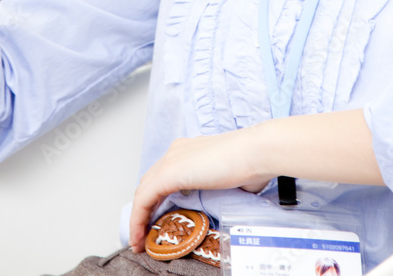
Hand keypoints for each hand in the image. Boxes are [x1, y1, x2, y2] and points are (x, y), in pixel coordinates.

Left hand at [129, 129, 269, 252]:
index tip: (157, 221)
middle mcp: (177, 152)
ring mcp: (171, 160)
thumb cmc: (251, 164)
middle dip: (144, 209)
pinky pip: (144, 199)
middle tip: (145, 234)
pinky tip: (139, 235)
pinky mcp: (169, 173)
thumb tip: (226, 203)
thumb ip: (221, 189)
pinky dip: (138, 218)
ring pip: (144, 191)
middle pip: (150, 183)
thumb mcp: (231, 180)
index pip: (164, 176)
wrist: (254, 153)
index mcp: (190, 151)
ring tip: (139, 240)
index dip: (157, 199)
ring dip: (139, 217)